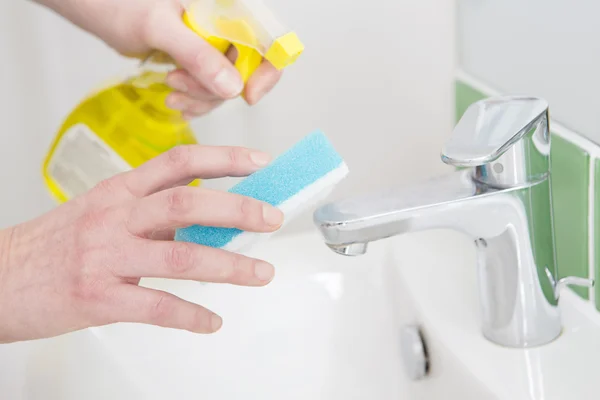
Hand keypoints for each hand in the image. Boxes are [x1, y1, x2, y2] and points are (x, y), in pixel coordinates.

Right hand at [0, 145, 282, 342]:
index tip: (260, 163)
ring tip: (261, 273)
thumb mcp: (103, 211)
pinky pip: (156, 307)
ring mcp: (106, 257)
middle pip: (187, 203)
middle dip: (238, 209)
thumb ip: (151, 211)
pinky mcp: (98, 298)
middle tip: (272, 218)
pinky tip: (212, 321)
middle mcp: (115, 217)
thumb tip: (210, 216)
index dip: (224, 159)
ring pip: (180, 255)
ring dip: (229, 265)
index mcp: (119, 190)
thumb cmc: (56, 244)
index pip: (179, 162)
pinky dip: (191, 315)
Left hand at [38, 0, 281, 115]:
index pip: (270, 41)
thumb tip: (233, 88)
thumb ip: (196, 54)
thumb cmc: (125, 7)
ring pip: (228, 89)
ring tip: (171, 87)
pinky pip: (212, 94)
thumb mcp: (160, 28)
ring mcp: (216, 50)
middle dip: (215, 88)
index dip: (268, 70)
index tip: (247, 95)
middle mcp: (228, 30)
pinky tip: (174, 97)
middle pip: (248, 72)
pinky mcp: (203, 67)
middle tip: (179, 81)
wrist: (104, 14)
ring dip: (200, 97)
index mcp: (228, 11)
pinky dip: (194, 102)